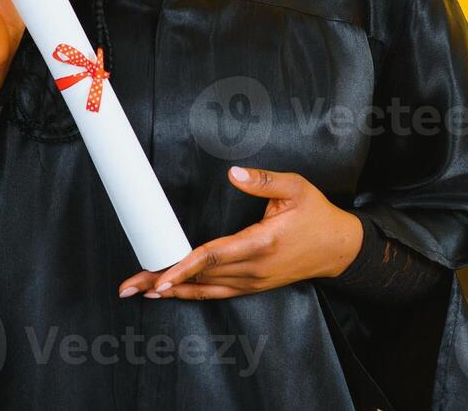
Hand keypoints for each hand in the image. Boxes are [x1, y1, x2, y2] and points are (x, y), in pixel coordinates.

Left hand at [117, 167, 363, 300]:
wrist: (338, 248)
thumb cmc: (317, 215)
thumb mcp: (296, 188)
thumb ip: (263, 180)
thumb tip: (234, 173)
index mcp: (262, 243)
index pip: (214, 256)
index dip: (184, 267)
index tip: (160, 277)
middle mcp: (254, 268)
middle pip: (201, 277)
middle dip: (163, 281)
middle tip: (129, 285)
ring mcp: (253, 281)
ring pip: (206, 289)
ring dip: (172, 291)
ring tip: (140, 292)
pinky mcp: (254, 286)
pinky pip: (218, 293)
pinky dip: (192, 294)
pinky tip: (172, 294)